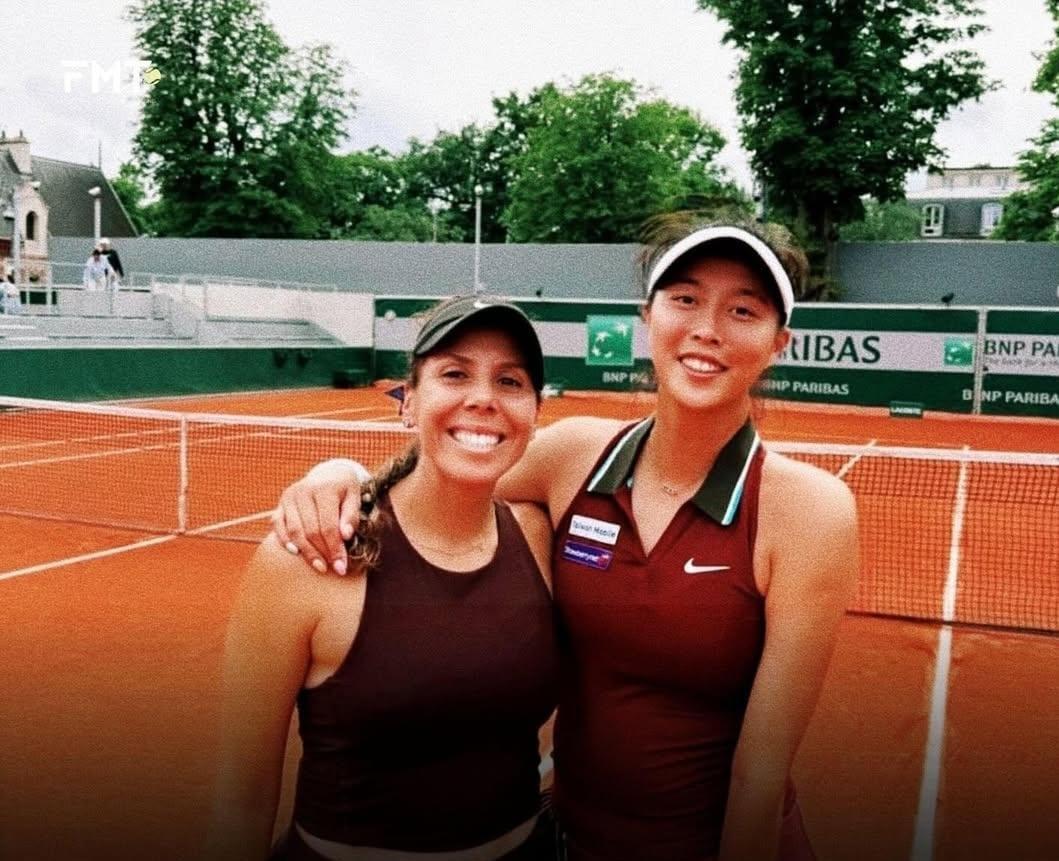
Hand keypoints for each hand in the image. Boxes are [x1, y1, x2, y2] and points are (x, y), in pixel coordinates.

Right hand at [270, 459, 364, 574]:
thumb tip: (346, 536)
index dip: (335, 548)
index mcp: (324, 488)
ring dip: (306, 552)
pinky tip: (296, 553)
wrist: (328, 474)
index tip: (342, 566)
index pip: (328, 525)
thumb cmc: (344, 489)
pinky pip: (278, 525)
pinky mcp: (280, 504)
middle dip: (322, 553)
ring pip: (294, 531)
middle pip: (311, 530)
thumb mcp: (354, 497)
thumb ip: (351, 515)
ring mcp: (289, 497)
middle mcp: (303, 491)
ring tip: (319, 566)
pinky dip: (285, 540)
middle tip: (333, 569)